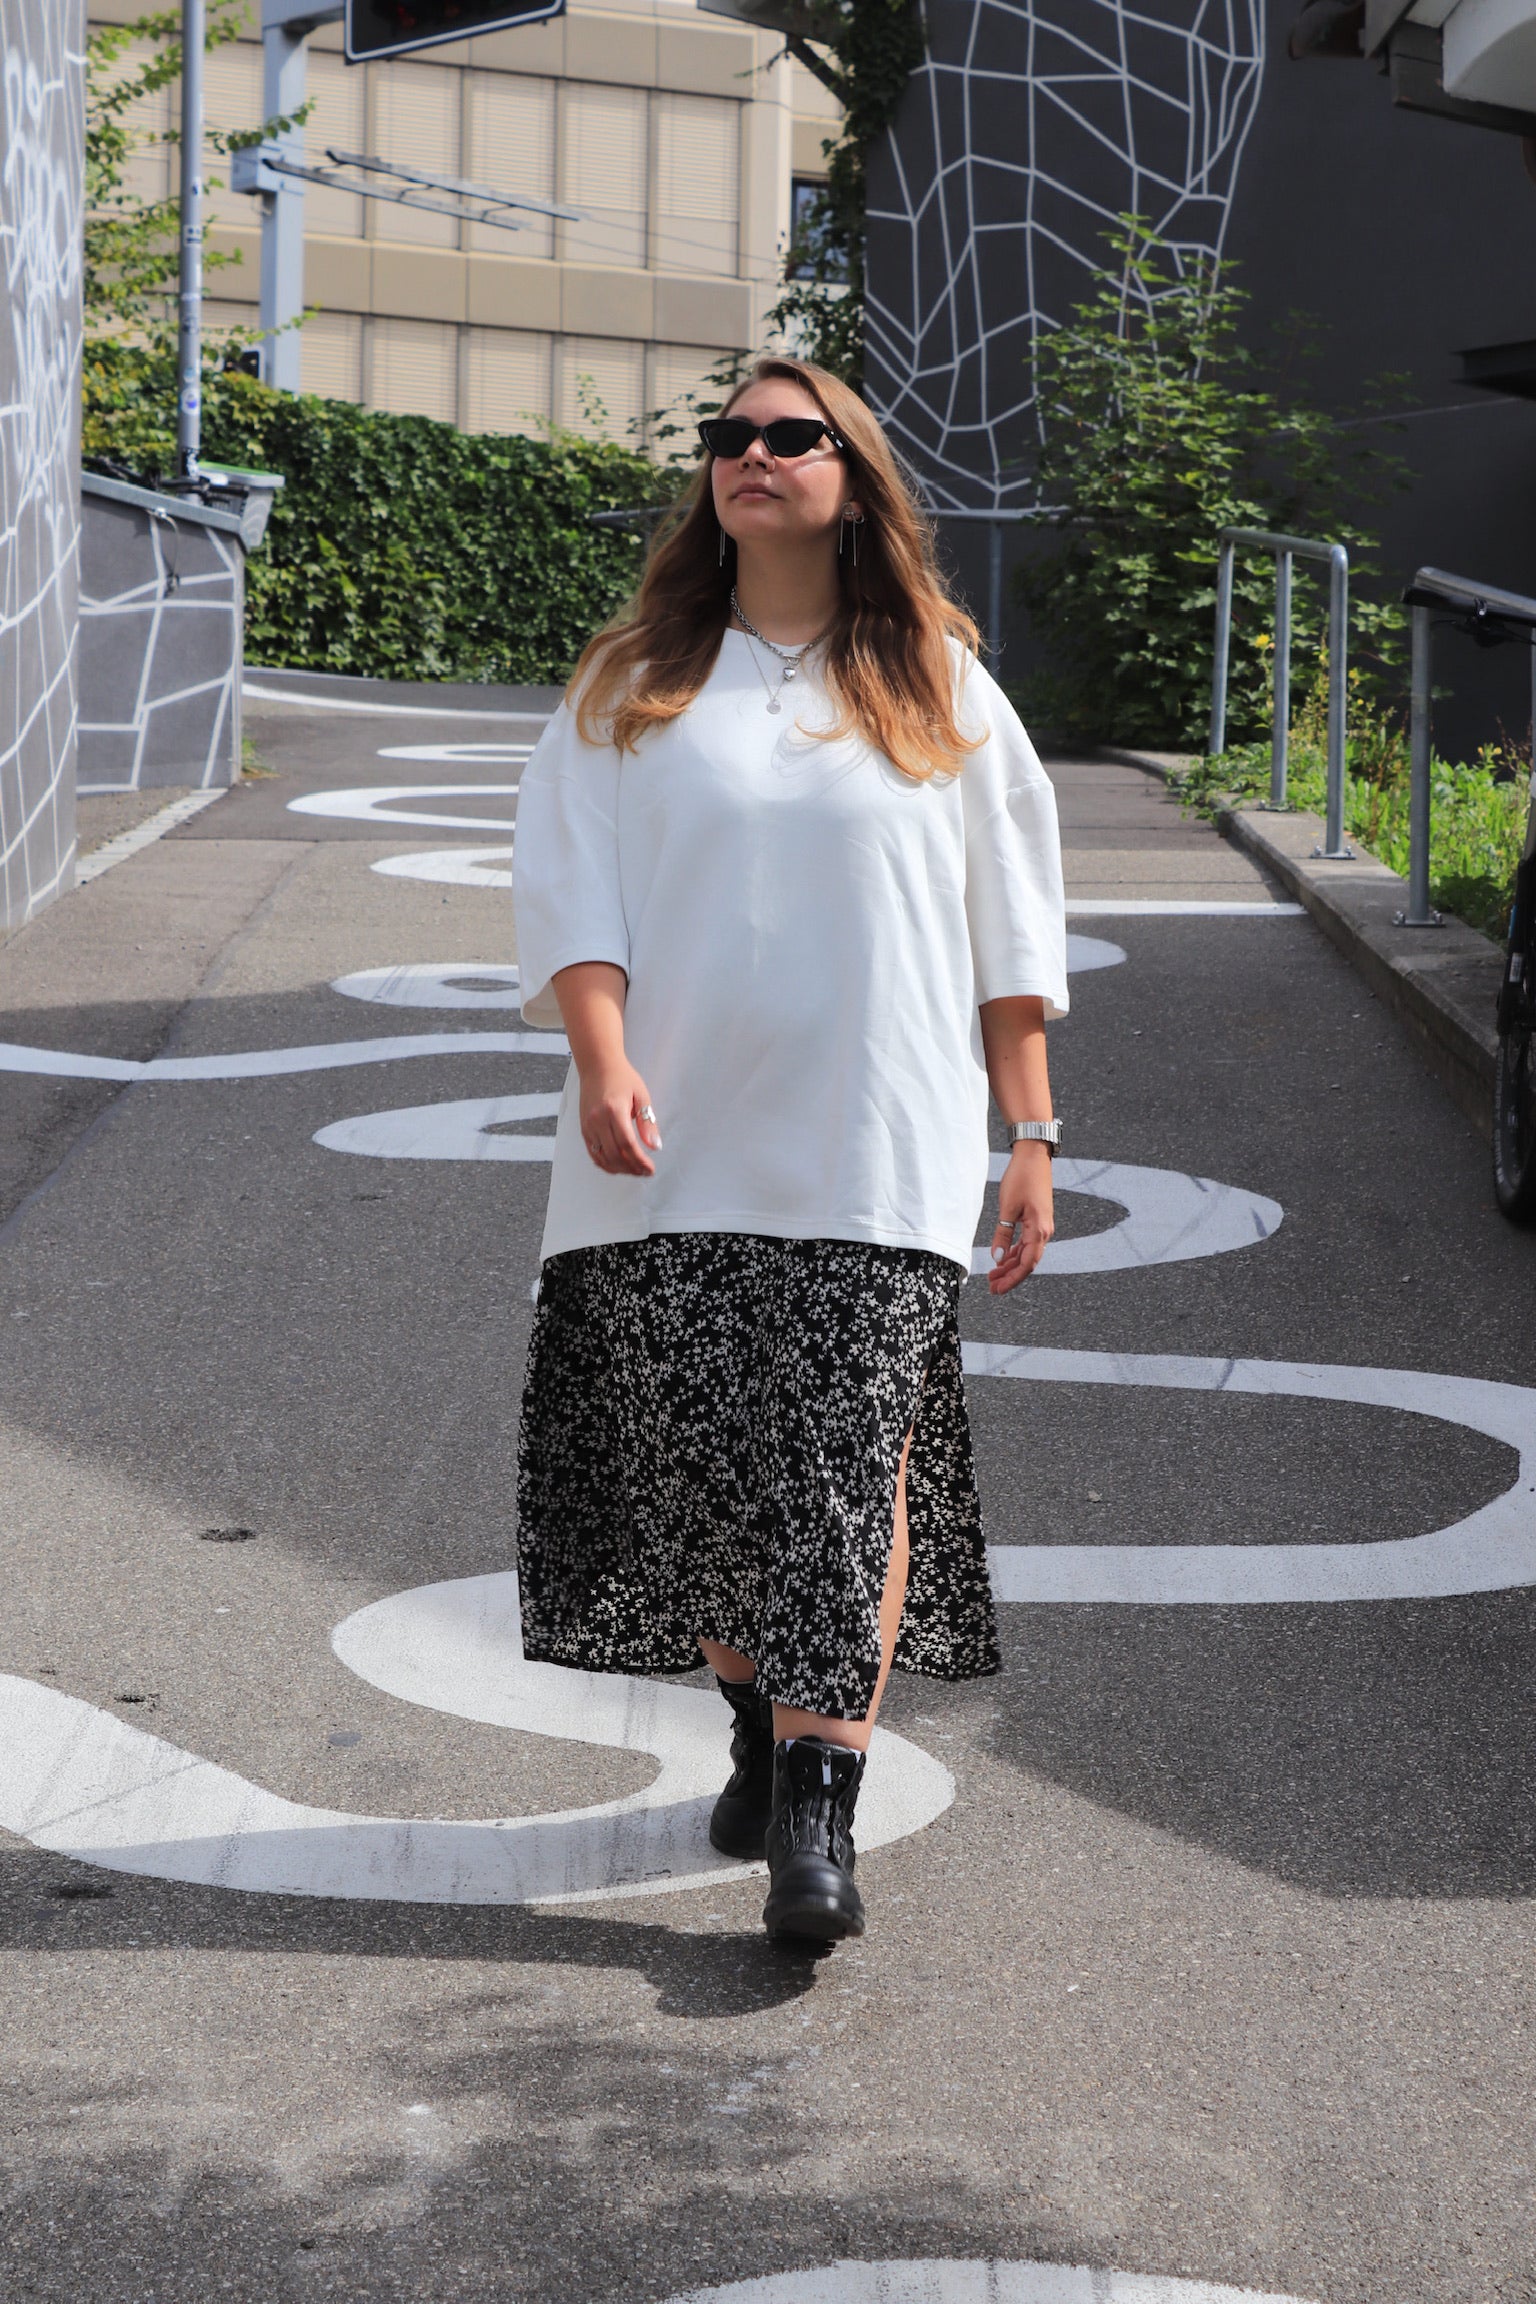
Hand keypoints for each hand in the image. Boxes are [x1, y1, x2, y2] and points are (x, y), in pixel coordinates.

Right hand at [579, 1060, 661, 1176]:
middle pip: (615, 1154)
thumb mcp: (641, 1096)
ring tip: (634, 1171)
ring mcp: (588, 1125)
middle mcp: (597, 1120)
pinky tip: (619, 1166)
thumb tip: (655, 1147)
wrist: (597, 1066)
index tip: (650, 1169)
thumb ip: (648, 1123)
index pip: (628, 1144)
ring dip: (620, 1169)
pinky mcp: (583, 1128)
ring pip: (603, 1158)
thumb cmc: (622, 1078)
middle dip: (632, 1168)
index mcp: (614, 1110)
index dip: (640, 1161)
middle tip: (645, 1172)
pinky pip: (593, 1153)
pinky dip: (605, 1163)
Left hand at [988, 1142, 1053, 1293]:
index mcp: (1039, 1230)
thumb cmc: (1022, 1178)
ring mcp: (1042, 1226)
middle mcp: (1044, 1231)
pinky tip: (1003, 1259)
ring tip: (993, 1276)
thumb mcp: (1007, 1207)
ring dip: (1011, 1266)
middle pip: (1027, 1262)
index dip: (1012, 1279)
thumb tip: (997, 1258)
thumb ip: (1003, 1234)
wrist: (1034, 1156)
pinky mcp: (1037, 1221)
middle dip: (1009, 1276)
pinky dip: (1015, 1253)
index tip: (998, 1289)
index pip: (1027, 1264)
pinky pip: (1027, 1243)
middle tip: (992, 1287)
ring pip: (1026, 1254)